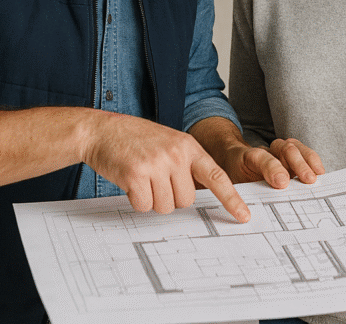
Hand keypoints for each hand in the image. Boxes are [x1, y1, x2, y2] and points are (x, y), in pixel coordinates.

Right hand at [80, 112, 251, 222]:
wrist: (101, 130)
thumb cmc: (135, 139)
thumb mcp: (169, 142)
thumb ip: (186, 163)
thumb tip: (196, 195)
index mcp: (188, 146)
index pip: (217, 176)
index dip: (231, 198)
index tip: (243, 215)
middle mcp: (176, 154)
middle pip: (186, 200)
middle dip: (171, 196)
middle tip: (155, 178)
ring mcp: (156, 164)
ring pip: (166, 206)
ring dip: (153, 199)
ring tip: (142, 177)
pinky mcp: (136, 175)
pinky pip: (145, 206)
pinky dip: (137, 201)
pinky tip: (130, 182)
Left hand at [230, 138, 324, 187]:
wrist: (234, 164)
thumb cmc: (236, 178)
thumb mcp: (232, 187)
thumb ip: (239, 195)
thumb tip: (248, 215)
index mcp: (248, 159)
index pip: (261, 157)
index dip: (272, 168)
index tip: (281, 183)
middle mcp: (267, 153)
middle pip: (283, 148)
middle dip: (297, 162)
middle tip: (307, 179)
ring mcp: (279, 155)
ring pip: (294, 148)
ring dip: (307, 160)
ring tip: (317, 176)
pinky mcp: (290, 161)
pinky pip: (303, 155)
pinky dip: (313, 162)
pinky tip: (320, 174)